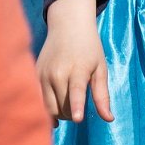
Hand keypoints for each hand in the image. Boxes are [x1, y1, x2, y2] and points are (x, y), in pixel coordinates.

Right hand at [38, 0, 113, 124]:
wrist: (68, 25)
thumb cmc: (89, 47)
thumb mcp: (100, 67)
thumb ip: (102, 94)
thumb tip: (109, 119)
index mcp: (78, 68)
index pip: (76, 90)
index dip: (77, 105)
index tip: (77, 119)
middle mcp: (57, 72)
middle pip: (63, 108)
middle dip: (71, 114)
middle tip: (78, 104)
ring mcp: (44, 74)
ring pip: (49, 108)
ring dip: (59, 114)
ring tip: (68, 104)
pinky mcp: (35, 75)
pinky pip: (38, 100)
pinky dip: (46, 108)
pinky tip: (54, 108)